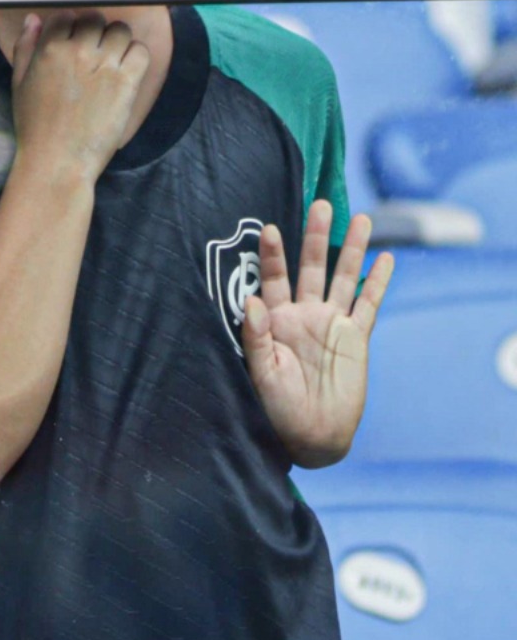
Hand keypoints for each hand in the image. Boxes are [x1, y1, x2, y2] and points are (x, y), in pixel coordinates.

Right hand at [10, 11, 149, 180]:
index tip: (73, 42)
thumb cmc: (34, 127)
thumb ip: (25, 47)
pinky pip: (140, 51)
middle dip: (94, 32)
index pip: (66, 16)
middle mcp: (77, 52)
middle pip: (95, 19)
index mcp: (48, 50)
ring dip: (117, 41)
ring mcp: (104, 66)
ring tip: (110, 62)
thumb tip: (34, 19)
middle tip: (93, 53)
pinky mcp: (126, 82)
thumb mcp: (19, 84)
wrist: (56, 162)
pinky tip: (125, 72)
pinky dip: (135, 57)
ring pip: (121, 30)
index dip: (70, 27)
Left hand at [243, 202, 393, 466]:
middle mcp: (303, 314)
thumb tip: (252, 300)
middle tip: (320, 203)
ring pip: (344, 278)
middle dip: (316, 236)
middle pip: (311, 267)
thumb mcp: (260, 372)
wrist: (310, 436)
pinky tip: (386, 259)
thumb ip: (256, 337)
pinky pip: (369, 305)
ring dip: (352, 250)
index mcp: (275, 320)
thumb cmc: (275, 409)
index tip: (270, 228)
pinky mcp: (356, 338)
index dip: (273, 254)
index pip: (273, 278)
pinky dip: (378, 282)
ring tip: (362, 218)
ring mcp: (331, 323)